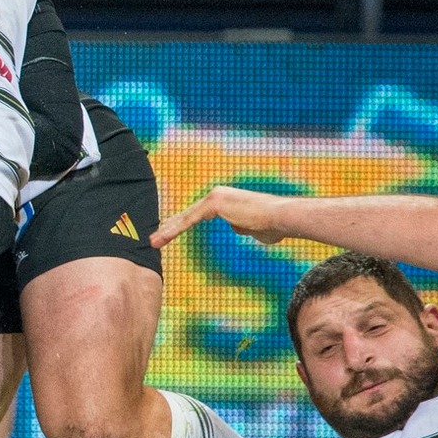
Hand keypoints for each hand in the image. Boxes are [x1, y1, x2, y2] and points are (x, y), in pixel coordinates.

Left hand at [151, 184, 294, 249]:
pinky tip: (163, 237)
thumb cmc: (274, 225)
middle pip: (188, 214)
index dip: (182, 225)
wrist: (283, 218)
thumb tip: (236, 227)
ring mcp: (215, 197)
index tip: (168, 234)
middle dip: (170, 227)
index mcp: (225, 200)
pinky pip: (191, 219)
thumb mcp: (254, 228)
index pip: (197, 214)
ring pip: (186, 217)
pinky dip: (176, 229)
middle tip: (154, 238)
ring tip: (154, 242)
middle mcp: (218, 194)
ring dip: (168, 230)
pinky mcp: (215, 203)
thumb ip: (242, 226)